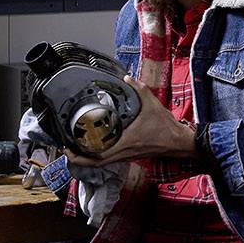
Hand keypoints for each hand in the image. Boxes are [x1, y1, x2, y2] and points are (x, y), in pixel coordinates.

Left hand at [64, 75, 199, 167]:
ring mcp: (125, 156)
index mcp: (125, 143)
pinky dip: (97, 156)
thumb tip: (127, 78)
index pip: (96, 157)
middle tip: (66, 148)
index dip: (78, 155)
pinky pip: (108, 159)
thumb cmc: (165, 128)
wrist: (177, 142)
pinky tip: (94, 145)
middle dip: (76, 158)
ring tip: (75, 147)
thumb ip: (139, 89)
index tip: (67, 147)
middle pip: (93, 164)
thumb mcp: (152, 104)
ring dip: (86, 158)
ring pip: (100, 163)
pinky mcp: (129, 155)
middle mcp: (122, 153)